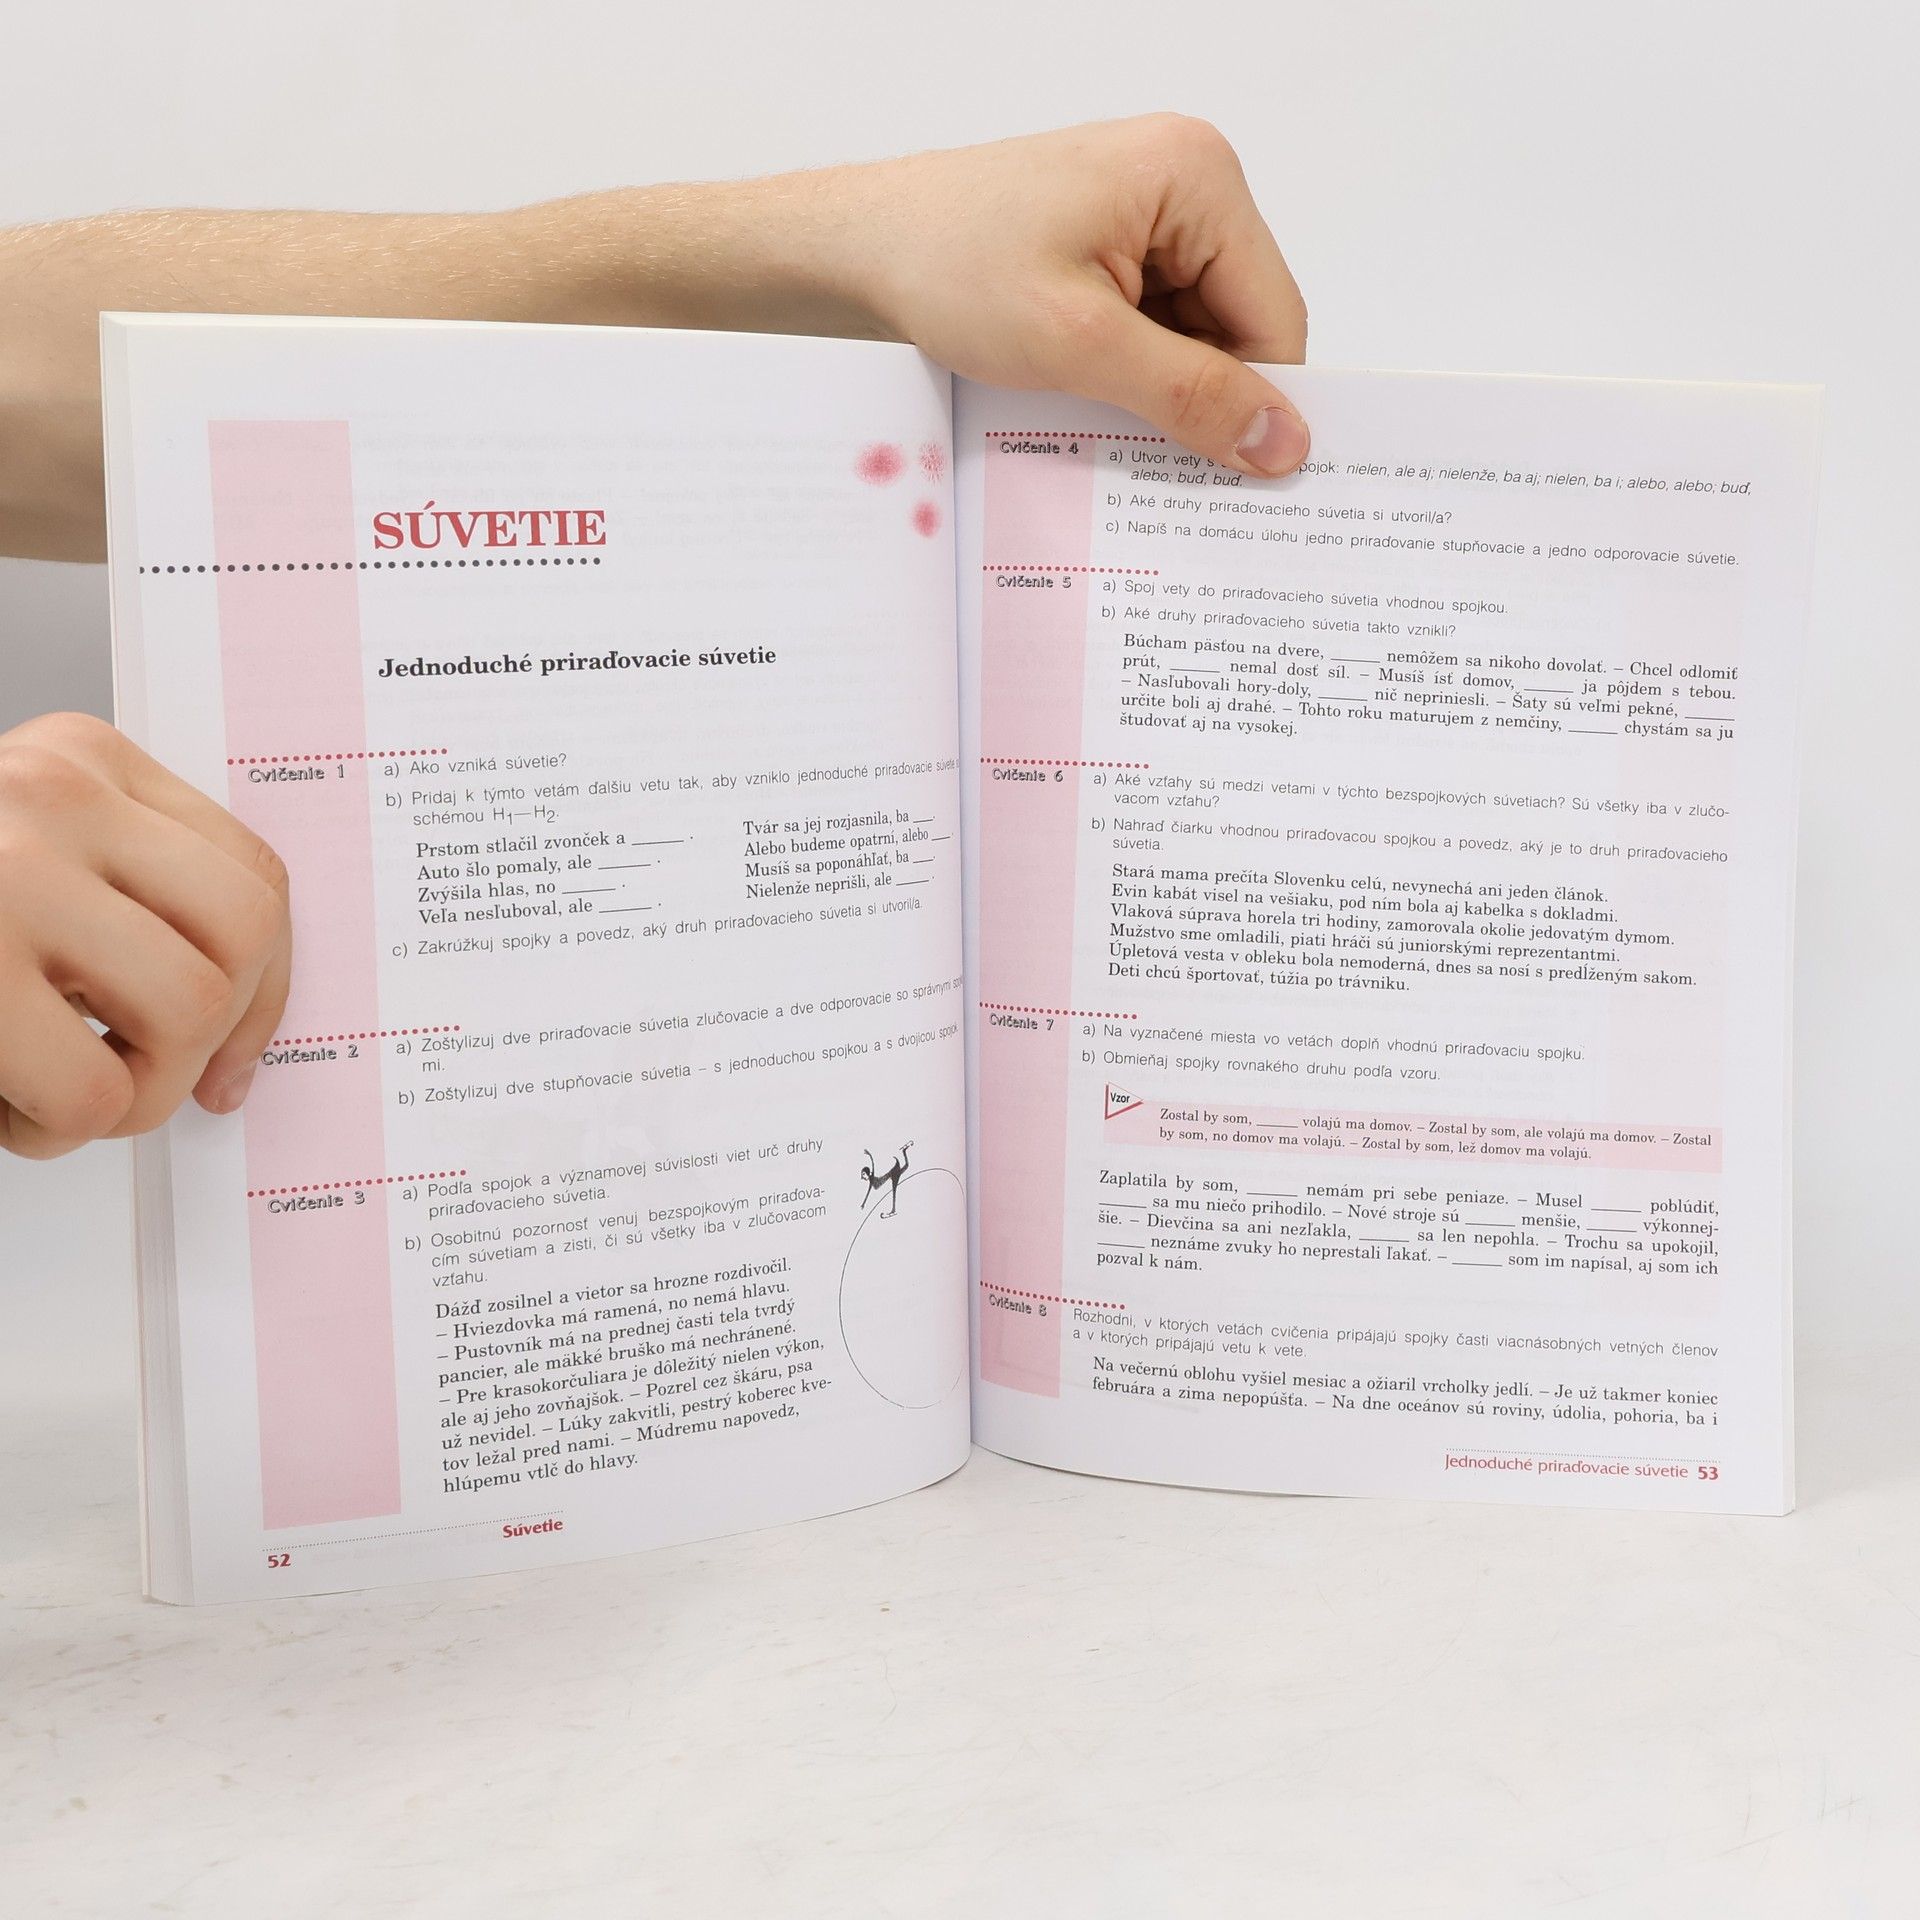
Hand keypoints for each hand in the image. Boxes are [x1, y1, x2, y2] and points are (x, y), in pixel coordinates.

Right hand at [0, 712, 289, 1157]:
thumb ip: (120, 903)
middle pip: (239, 944)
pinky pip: (89, 1090)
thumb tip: (240, 1040)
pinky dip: (52, 1132)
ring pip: (186, 1011)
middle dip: (201, 1044)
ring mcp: (4, 872)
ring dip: (130, 1093)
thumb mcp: (20, 861)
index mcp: (80, 761)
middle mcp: (51, 795)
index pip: (254, 880)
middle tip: (128, 1079)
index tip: (224, 1058)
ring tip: (52, 1095)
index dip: (264, 993)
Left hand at [837, 115, 1311, 475]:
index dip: (1259, 402)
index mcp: (1197, 178)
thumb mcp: (1080, 345)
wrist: (860, 247)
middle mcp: (1186, 181)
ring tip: (1099, 411)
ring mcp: (1150, 212)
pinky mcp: (1115, 243)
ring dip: (1161, 388)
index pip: (1275, 316)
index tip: (1235, 476)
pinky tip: (1089, 395)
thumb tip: (1283, 442)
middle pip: (1241, 325)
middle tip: (1151, 455)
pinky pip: (1156, 326)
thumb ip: (1190, 395)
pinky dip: (1133, 371)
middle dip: (1203, 394)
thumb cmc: (950, 267)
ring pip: (1198, 334)